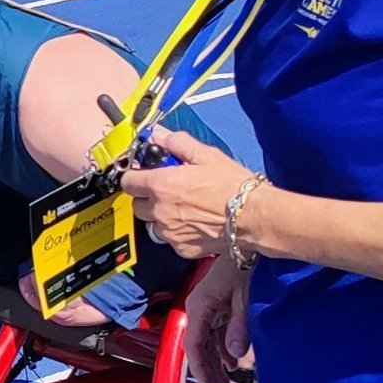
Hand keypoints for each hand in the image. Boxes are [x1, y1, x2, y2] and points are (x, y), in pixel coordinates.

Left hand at [117, 126, 259, 260]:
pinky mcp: (182, 248)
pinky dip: (177, 233)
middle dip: (147, 198)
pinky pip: (171, 240)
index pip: (128, 182)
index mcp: (161, 185)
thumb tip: (159, 134)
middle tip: (167, 192)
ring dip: (161, 217)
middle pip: (138, 205)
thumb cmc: (233, 186)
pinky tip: (195, 224)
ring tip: (183, 209)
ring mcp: (170, 232)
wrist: (254, 217)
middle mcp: (160, 211)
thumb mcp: (206, 156)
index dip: (134, 177)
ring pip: (153, 225)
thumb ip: (177, 143)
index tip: (142, 175)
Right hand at [180, 258, 251, 382]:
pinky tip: (233, 361)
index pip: (194, 344)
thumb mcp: (243, 297)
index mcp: (199, 306)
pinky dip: (225, 349)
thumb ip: (239, 327)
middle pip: (200, 347)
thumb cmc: (243, 263)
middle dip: (210, 372)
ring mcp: (209, 308)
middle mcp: (200, 309)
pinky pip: (217, 333)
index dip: (201, 368)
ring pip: (209, 343)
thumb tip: (235, 353)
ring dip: (218, 363)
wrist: (247, 240)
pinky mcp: (219, 306)